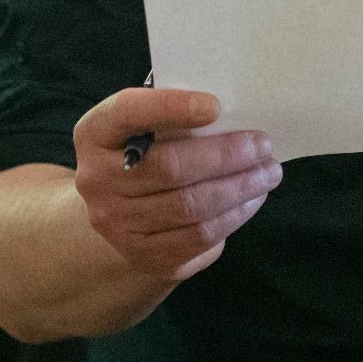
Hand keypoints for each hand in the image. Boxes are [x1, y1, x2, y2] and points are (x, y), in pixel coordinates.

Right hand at [71, 86, 280, 281]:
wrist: (120, 212)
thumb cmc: (145, 153)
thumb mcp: (145, 127)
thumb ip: (174, 116)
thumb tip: (234, 115)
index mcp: (95, 133)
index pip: (127, 113)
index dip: (170, 107)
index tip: (215, 106)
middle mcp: (96, 179)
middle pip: (169, 167)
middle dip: (225, 156)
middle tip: (263, 145)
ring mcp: (115, 223)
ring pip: (190, 206)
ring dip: (239, 189)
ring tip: (268, 173)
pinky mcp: (142, 255)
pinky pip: (197, 238)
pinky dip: (233, 217)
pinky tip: (252, 200)